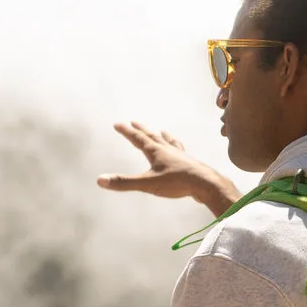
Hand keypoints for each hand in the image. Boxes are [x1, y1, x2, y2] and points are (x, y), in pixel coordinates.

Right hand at [97, 121, 237, 217]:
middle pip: (152, 136)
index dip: (126, 131)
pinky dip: (176, 147)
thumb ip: (124, 183)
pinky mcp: (189, 163)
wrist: (205, 184)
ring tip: (160, 131)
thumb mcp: (147, 184)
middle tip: (134, 122)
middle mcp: (168, 150)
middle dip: (141, 129)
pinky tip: (179, 150)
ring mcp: (180, 155)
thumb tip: (100, 180)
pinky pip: (180, 151)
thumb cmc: (177, 183)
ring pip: (168, 142)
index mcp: (156, 152)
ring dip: (161, 136)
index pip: (137, 138)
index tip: (118, 124)